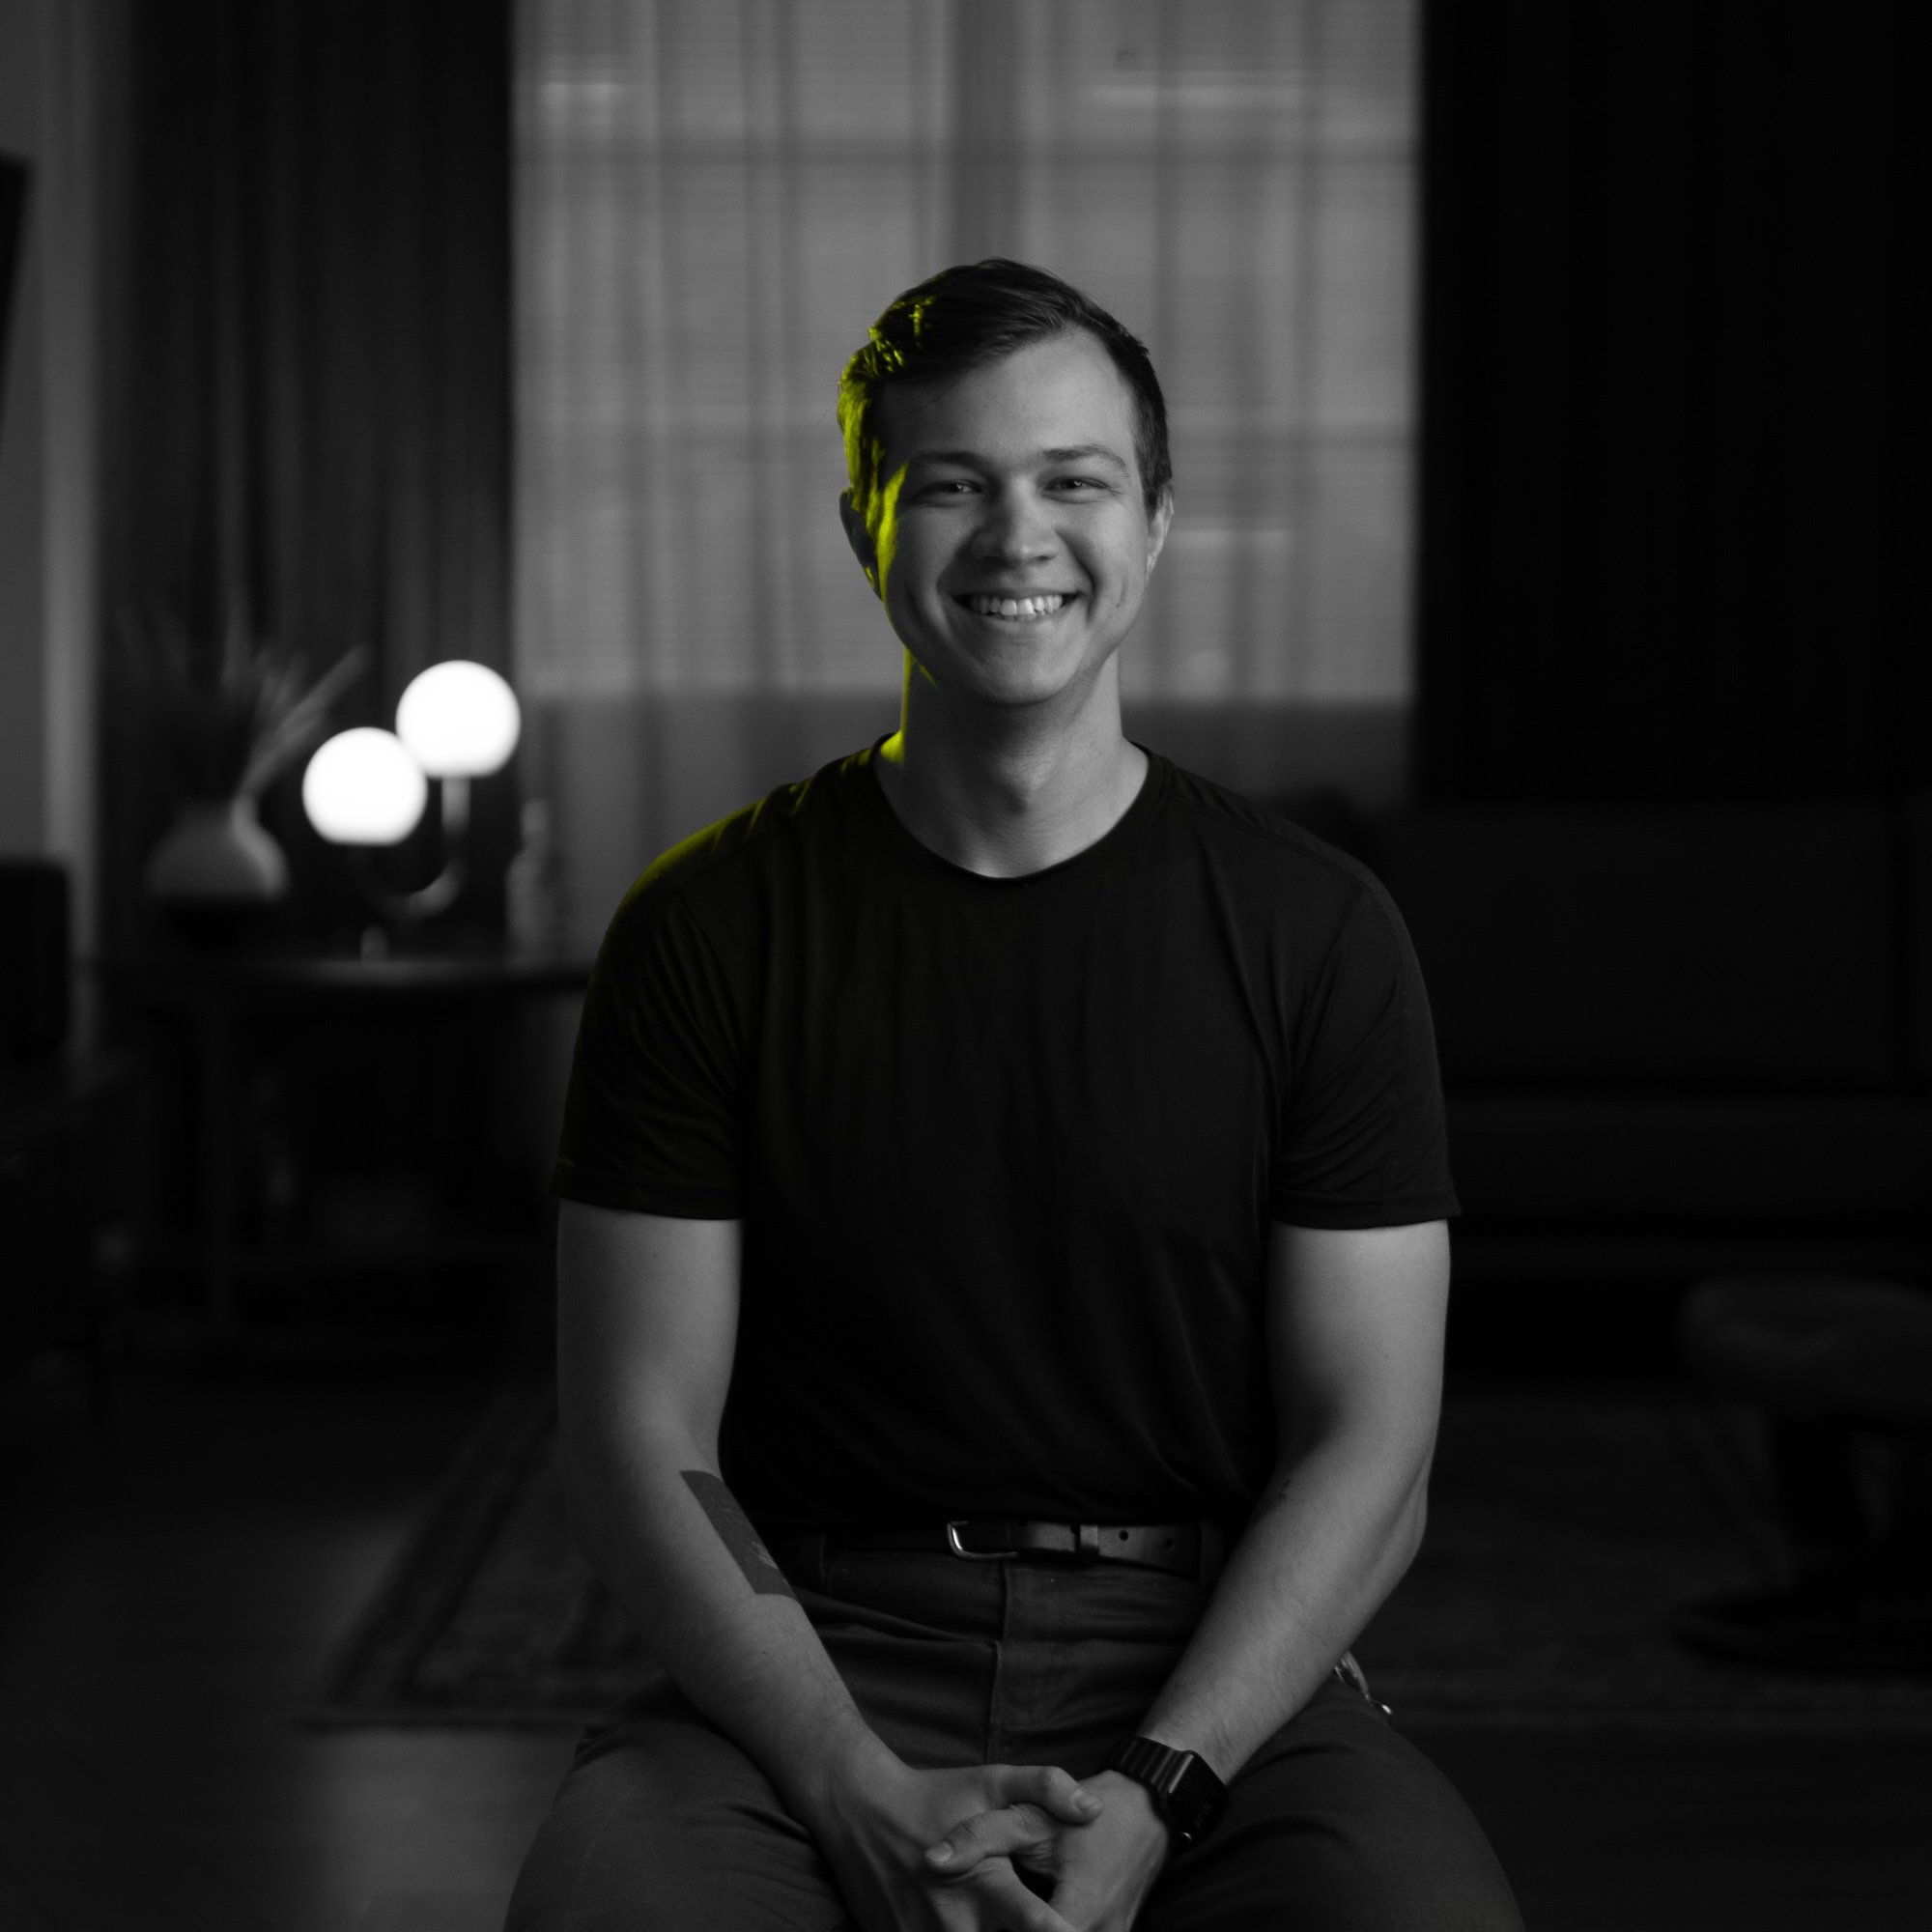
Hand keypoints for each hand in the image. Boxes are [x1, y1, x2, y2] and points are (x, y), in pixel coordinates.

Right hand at [810, 1747, 1104, 1931]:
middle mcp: (955, 1922)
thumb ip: (1045, 1786)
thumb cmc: (935, 1795)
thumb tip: (1095, 1807)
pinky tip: (971, 1923)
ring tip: (996, 1919)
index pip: (1035, 1924)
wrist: (860, 1810)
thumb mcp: (991, 1781)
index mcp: (985, 1884)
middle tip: (1050, 1922)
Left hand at [922, 1769, 1171, 1931]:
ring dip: (1026, 1931)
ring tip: (995, 1918)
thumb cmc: (1088, 1814)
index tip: (976, 1925)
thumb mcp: (1032, 1816)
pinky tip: (1024, 1916)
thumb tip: (931, 1860)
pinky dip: (1048, 1930)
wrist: (1148, 1810)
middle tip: (984, 1919)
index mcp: (1079, 1913)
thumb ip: (979, 1836)